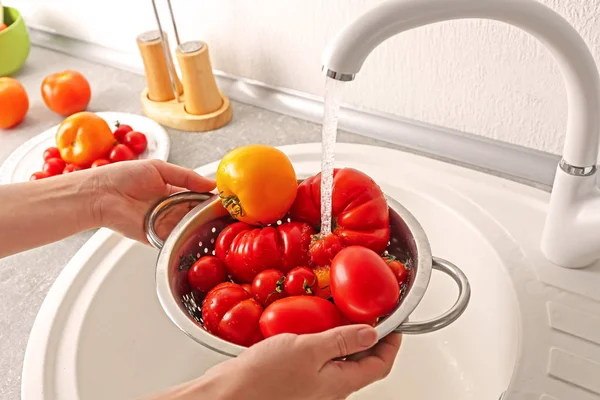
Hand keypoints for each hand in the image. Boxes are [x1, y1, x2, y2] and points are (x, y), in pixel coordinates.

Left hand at [92, 159, 215, 242]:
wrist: (101, 194)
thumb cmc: (123, 176)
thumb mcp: (159, 168)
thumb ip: (187, 176)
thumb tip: (212, 184)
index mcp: (173, 191)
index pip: (198, 197)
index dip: (211, 199)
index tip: (226, 200)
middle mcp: (170, 209)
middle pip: (196, 214)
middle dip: (209, 214)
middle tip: (227, 214)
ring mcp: (165, 224)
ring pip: (189, 227)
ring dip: (200, 226)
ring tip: (216, 223)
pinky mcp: (156, 238)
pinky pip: (175, 239)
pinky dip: (185, 237)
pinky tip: (197, 233)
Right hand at [148, 325, 401, 399]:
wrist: (226, 396)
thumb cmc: (262, 379)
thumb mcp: (308, 349)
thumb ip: (341, 340)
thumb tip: (372, 332)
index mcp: (340, 383)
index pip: (381, 365)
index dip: (392, 342)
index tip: (395, 323)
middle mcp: (330, 389)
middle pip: (361, 363)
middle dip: (368, 336)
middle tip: (367, 312)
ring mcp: (312, 386)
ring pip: (338, 360)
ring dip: (342, 337)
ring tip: (338, 313)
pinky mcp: (294, 380)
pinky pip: (317, 360)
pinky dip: (320, 341)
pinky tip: (308, 327)